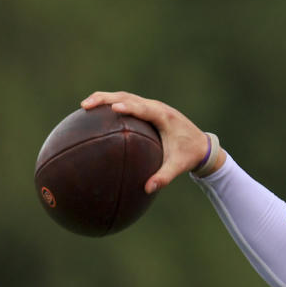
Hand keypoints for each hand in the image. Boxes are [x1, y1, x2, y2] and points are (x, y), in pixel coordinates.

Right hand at [80, 91, 215, 192]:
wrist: (201, 145)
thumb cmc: (189, 155)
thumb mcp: (178, 166)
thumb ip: (164, 177)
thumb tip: (147, 189)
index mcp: (165, 117)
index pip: (144, 108)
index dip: (129, 106)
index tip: (114, 108)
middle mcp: (157, 107)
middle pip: (128, 97)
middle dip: (106, 99)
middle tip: (86, 105)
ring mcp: (152, 106)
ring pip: (125, 96)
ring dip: (105, 98)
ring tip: (84, 106)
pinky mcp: (148, 109)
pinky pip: (127, 103)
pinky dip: (111, 104)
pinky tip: (95, 114)